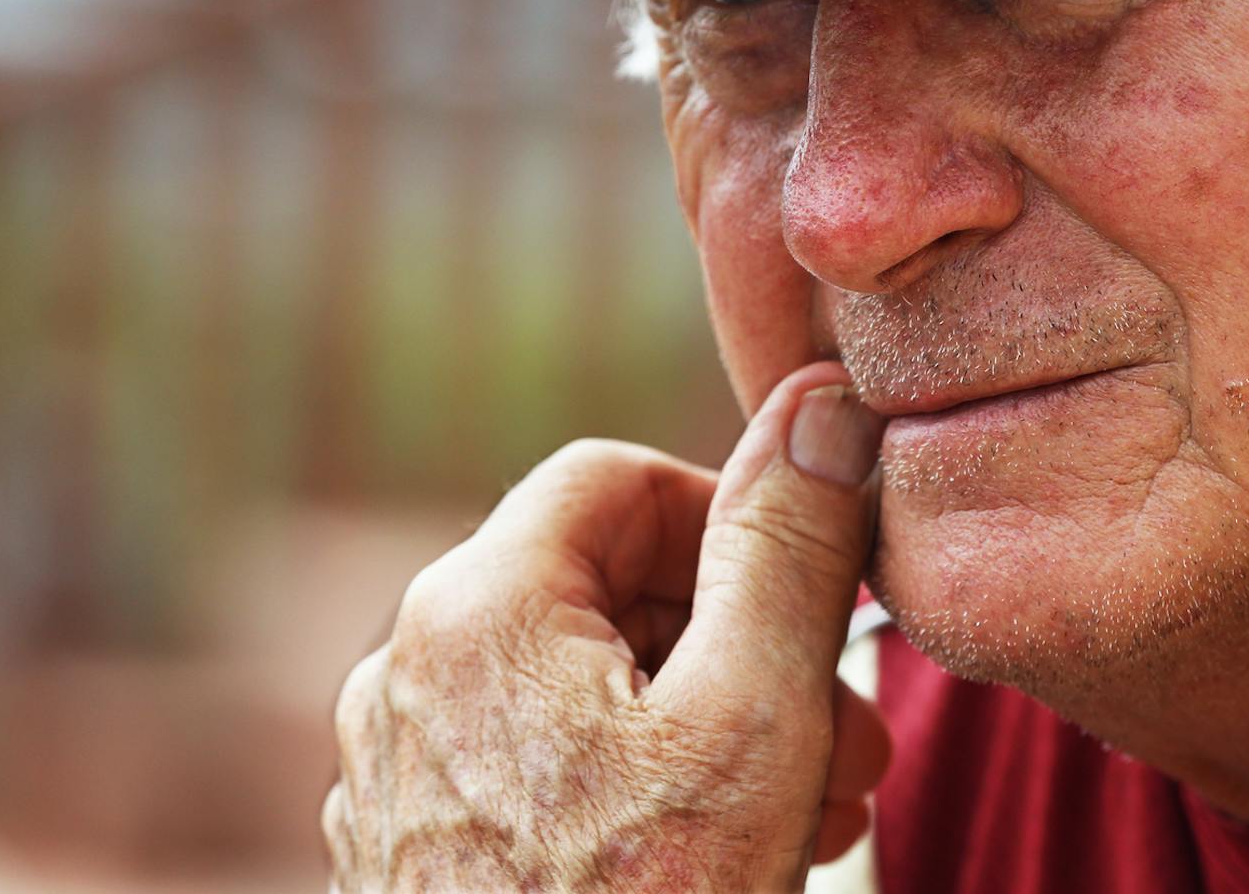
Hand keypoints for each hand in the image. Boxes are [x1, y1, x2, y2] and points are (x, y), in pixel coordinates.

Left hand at [323, 362, 889, 891]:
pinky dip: (636, 786)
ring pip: (580, 687)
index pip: (614, 478)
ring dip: (709, 723)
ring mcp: (399, 776)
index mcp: (474, 610)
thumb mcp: (752, 717)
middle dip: (742, 644)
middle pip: (601, 587)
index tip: (810, 598)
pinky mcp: (413, 856)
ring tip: (814, 806)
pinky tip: (725, 856)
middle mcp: (408, 674)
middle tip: (848, 729)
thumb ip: (785, 545)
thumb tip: (821, 399)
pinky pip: (538, 770)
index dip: (730, 517)